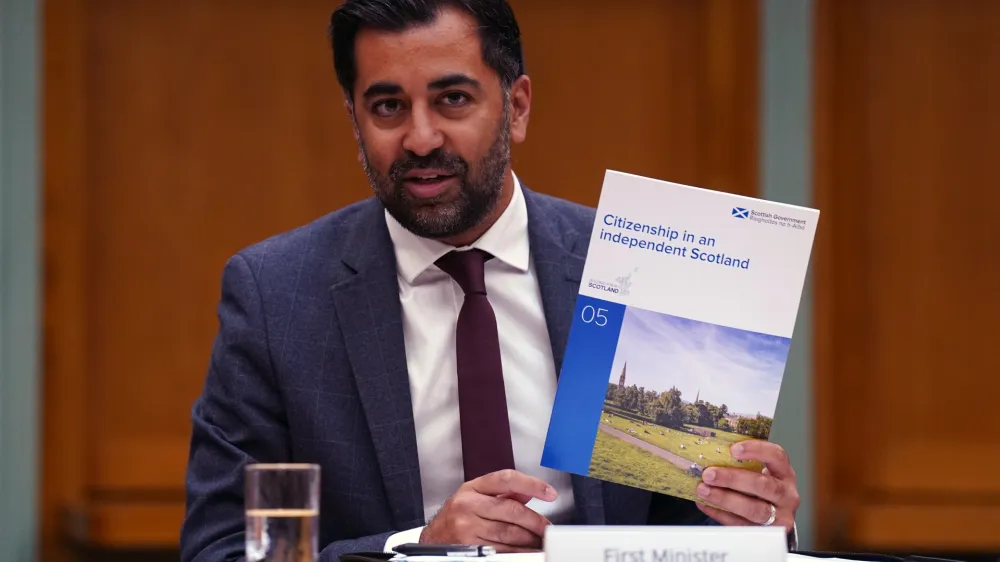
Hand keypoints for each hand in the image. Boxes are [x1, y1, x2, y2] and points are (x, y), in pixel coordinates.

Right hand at [420, 469, 557, 552]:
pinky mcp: (470, 547)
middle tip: (547, 527)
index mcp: (473, 488)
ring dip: (529, 539)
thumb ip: (502, 493)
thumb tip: (527, 493)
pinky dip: (517, 552)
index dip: (531, 484)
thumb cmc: (455, 516)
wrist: (432, 538)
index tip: (549, 493)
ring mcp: (467, 527)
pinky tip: (526, 551)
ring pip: (509, 533)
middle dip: (535, 521)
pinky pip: (501, 550)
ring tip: (540, 541)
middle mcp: (468, 505)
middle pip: (512, 510)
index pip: (507, 479)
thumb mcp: (474, 496)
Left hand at [694, 440, 798, 531]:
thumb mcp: (761, 472)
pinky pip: (742, 525)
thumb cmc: (764, 487)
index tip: (733, 449)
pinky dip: (720, 514)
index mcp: (785, 473)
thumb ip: (743, 464)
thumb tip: (710, 454)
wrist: (776, 515)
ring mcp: (780, 516)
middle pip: (763, 485)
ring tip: (704, 491)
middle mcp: (786, 494)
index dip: (755, 450)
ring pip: (754, 509)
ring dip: (725, 499)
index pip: (776, 456)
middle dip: (732, 479)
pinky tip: (705, 504)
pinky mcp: (767, 533)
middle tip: (709, 474)